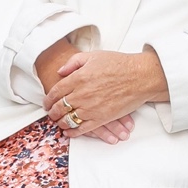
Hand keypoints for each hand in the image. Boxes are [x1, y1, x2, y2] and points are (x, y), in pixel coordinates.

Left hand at [41, 47, 167, 138]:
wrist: (140, 76)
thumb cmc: (119, 64)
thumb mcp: (94, 56)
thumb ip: (74, 62)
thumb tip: (60, 72)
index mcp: (78, 78)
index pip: (55, 92)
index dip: (48, 99)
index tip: (47, 102)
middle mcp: (81, 94)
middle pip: (59, 107)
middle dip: (52, 112)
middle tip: (51, 113)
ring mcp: (90, 108)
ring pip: (68, 120)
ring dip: (60, 122)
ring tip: (59, 122)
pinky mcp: (101, 118)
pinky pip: (82, 129)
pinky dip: (73, 132)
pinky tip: (69, 132)